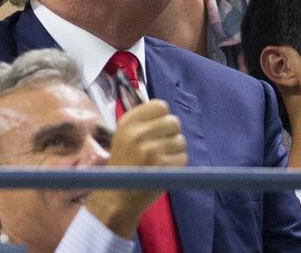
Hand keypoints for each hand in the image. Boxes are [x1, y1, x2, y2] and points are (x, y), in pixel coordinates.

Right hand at [84, 100, 185, 237]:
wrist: (117, 195)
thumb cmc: (123, 163)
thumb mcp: (123, 135)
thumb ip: (142, 121)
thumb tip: (166, 112)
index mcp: (128, 123)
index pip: (160, 106)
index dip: (162, 116)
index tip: (157, 126)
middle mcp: (139, 133)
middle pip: (174, 122)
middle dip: (171, 133)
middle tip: (161, 144)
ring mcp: (152, 150)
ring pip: (180, 140)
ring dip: (174, 149)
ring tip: (160, 158)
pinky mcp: (164, 166)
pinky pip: (183, 157)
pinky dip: (176, 163)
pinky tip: (163, 168)